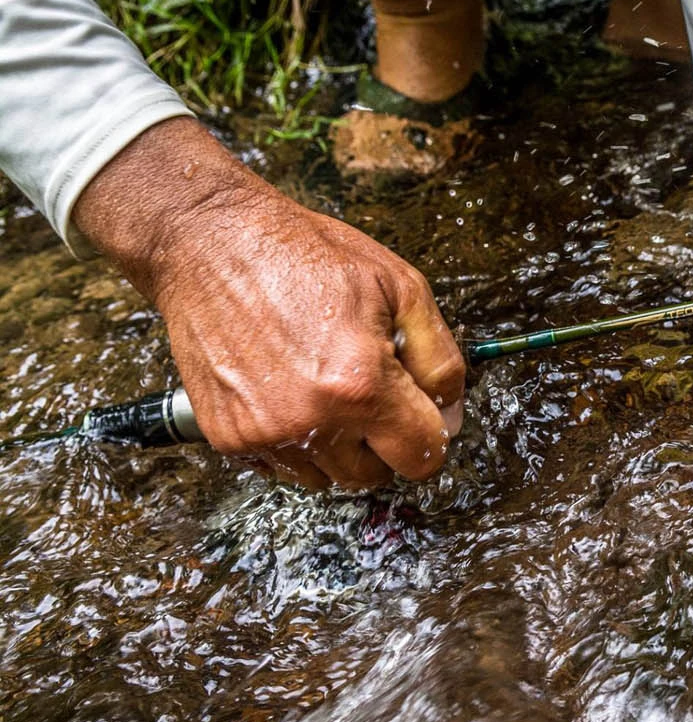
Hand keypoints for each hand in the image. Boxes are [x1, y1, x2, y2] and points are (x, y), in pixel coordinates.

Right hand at [74, 118, 464, 489]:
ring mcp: (266, 434)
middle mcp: (312, 420)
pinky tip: (291, 390)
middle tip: (371, 391)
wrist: (212, 243)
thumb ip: (440, 361)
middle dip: (383, 440)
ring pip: (330, 478)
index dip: (430, 430)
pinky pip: (284, 467)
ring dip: (339, 445)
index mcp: (362, 386)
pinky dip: (296, 440)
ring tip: (326, 385)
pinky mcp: (230, 437)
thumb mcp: (402, 287)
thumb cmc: (305, 255)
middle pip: (376, 475)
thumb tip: (452, 418)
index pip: (423, 455)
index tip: (419, 410)